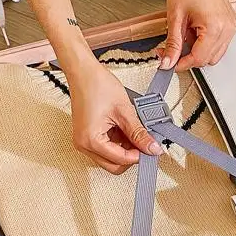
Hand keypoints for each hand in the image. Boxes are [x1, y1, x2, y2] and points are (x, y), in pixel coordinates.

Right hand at [68, 59, 162, 173]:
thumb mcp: (125, 111)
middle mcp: (84, 144)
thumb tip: (152, 148)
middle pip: (113, 165)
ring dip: (125, 148)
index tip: (152, 148)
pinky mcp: (87, 135)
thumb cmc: (97, 85)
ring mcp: (84, 140)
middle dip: (131, 156)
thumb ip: (139, 133)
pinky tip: (126, 128)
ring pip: (110, 157)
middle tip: (146, 142)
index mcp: (90, 140)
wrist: (83, 71)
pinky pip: (105, 147)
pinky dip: (118, 142)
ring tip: (135, 130)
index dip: (139, 156)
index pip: (120, 160)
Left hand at [160, 0, 235, 70]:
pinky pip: (219, 44)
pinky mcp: (230, 23)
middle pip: (208, 59)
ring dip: (199, 50)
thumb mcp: (175, 17)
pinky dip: (206, 42)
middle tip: (174, 46)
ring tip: (187, 33)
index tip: (170, 63)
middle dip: (190, 56)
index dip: (182, 63)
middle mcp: (227, 28)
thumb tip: (167, 61)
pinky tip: (196, 29)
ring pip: (215, 54)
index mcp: (215, 27)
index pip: (199, 58)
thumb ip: (172, 43)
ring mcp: (231, 26)